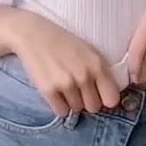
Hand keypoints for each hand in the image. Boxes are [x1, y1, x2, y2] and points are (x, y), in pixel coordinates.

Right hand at [8, 10, 122, 117]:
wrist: (32, 34)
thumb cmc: (62, 42)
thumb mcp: (88, 51)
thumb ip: (100, 72)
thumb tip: (110, 98)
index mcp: (97, 64)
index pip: (112, 99)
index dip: (105, 98)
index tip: (98, 94)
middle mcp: (84, 75)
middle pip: (94, 107)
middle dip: (87, 101)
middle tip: (77, 88)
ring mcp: (66, 83)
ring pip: (77, 109)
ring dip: (71, 101)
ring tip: (63, 84)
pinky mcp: (48, 90)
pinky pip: (61, 111)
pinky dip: (59, 105)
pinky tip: (55, 90)